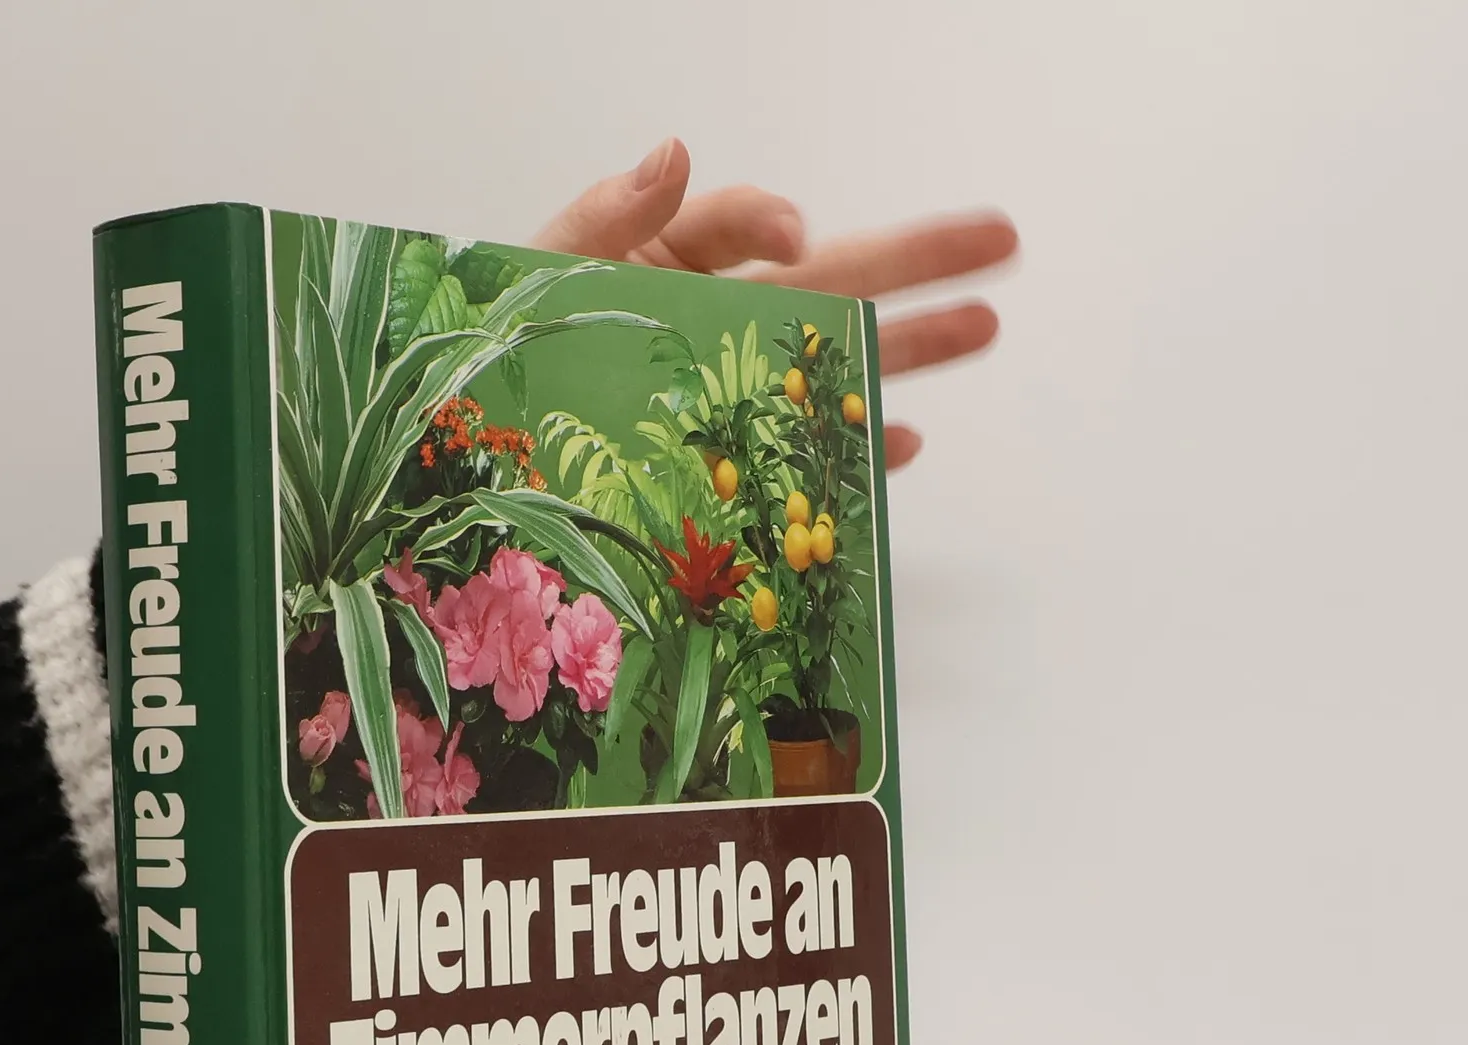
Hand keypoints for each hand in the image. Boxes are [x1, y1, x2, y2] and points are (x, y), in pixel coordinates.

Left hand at [532, 138, 1017, 469]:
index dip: (769, 220)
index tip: (794, 233)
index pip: (736, 226)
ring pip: (832, 354)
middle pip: (826, 278)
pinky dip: (843, 445)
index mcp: (666, 260)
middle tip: (995, 238)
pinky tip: (896, 445)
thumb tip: (669, 151)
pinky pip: (799, 444)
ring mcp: (730, 384)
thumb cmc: (505, 353)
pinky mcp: (730, 453)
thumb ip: (602, 220)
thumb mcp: (540, 277)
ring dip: (910, 343)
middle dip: (911, 260)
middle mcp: (714, 315)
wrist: (484, 457)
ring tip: (984, 324)